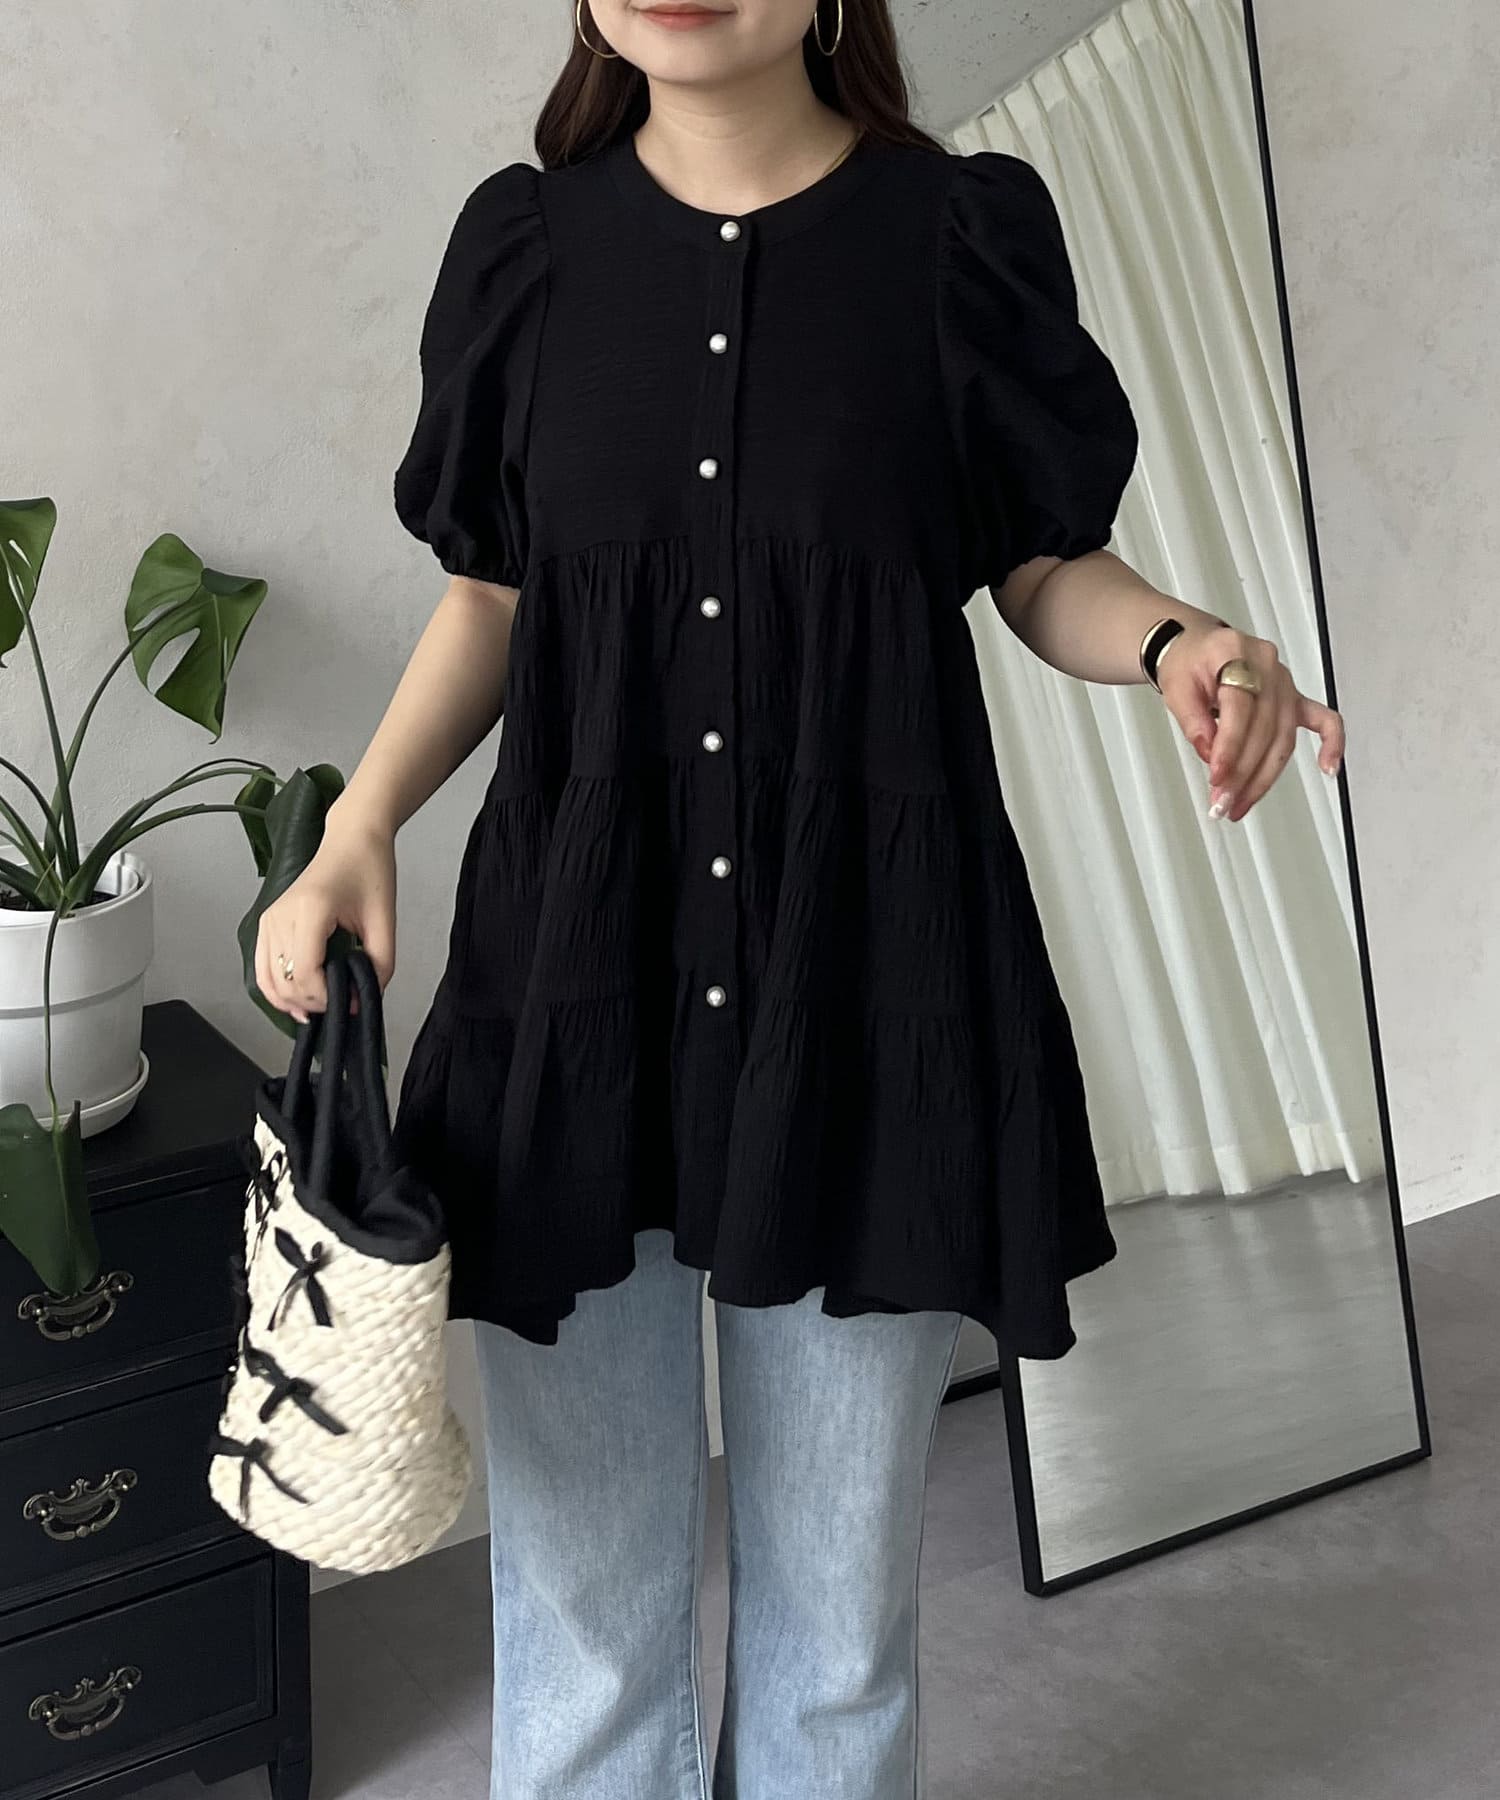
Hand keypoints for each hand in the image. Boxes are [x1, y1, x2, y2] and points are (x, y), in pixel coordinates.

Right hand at [254, 805, 396, 1021]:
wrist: (352, 841)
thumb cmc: (368, 870)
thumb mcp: (384, 920)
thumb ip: (380, 963)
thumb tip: (366, 997)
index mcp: (310, 909)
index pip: (306, 973)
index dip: (329, 997)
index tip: (354, 1000)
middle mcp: (281, 915)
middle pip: (285, 982)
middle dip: (315, 1002)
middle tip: (345, 1002)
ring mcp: (270, 920)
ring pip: (270, 981)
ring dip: (296, 1001)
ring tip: (324, 1005)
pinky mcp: (267, 924)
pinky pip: (263, 970)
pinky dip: (279, 991)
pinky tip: (300, 1001)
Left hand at [1156, 620, 1343, 822]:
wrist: (1198, 647)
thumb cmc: (1188, 662)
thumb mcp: (1175, 688)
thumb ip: (1193, 721)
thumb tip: (1212, 754)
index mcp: (1235, 654)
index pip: (1239, 708)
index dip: (1229, 748)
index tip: (1217, 777)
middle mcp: (1267, 668)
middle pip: (1264, 729)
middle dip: (1243, 774)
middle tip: (1223, 802)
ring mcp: (1285, 684)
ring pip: (1283, 737)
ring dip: (1263, 777)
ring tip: (1240, 804)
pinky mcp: (1293, 699)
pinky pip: (1323, 720)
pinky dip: (1332, 743)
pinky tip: (1329, 768)